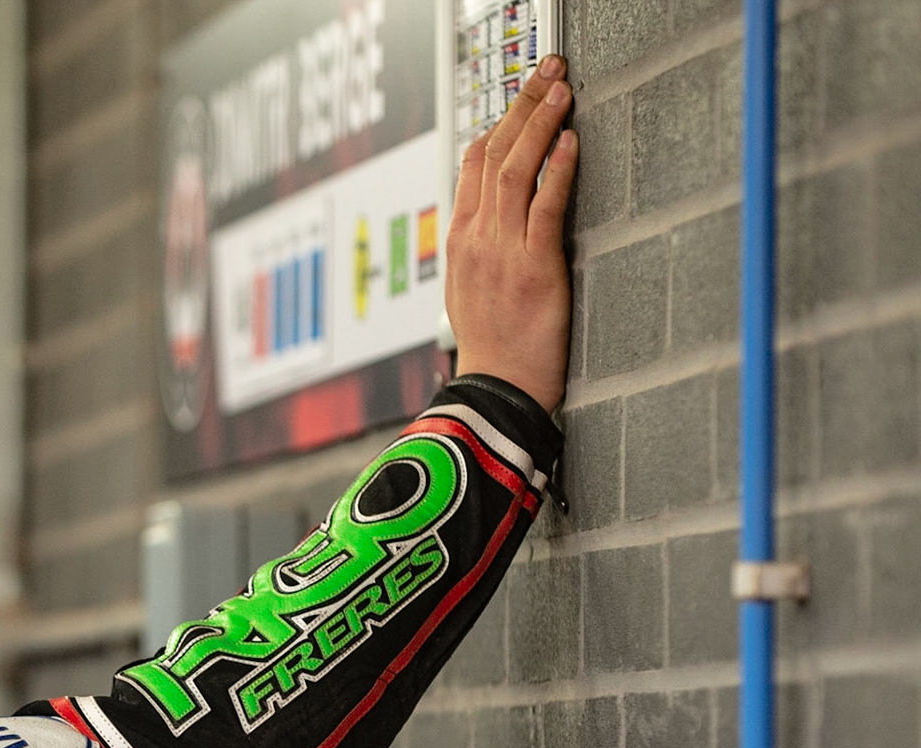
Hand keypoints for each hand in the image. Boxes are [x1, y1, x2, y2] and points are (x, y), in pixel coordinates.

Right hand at [447, 55, 577, 413]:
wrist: (496, 391)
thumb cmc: (494, 350)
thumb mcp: (473, 292)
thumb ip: (484, 249)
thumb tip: (500, 219)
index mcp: (461, 242)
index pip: (470, 165)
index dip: (496, 123)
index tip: (520, 96)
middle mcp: (475, 239)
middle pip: (492, 154)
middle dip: (521, 105)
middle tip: (548, 71)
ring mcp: (500, 251)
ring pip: (513, 170)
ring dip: (539, 124)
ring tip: (562, 90)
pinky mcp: (532, 267)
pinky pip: (543, 208)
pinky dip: (557, 170)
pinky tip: (571, 142)